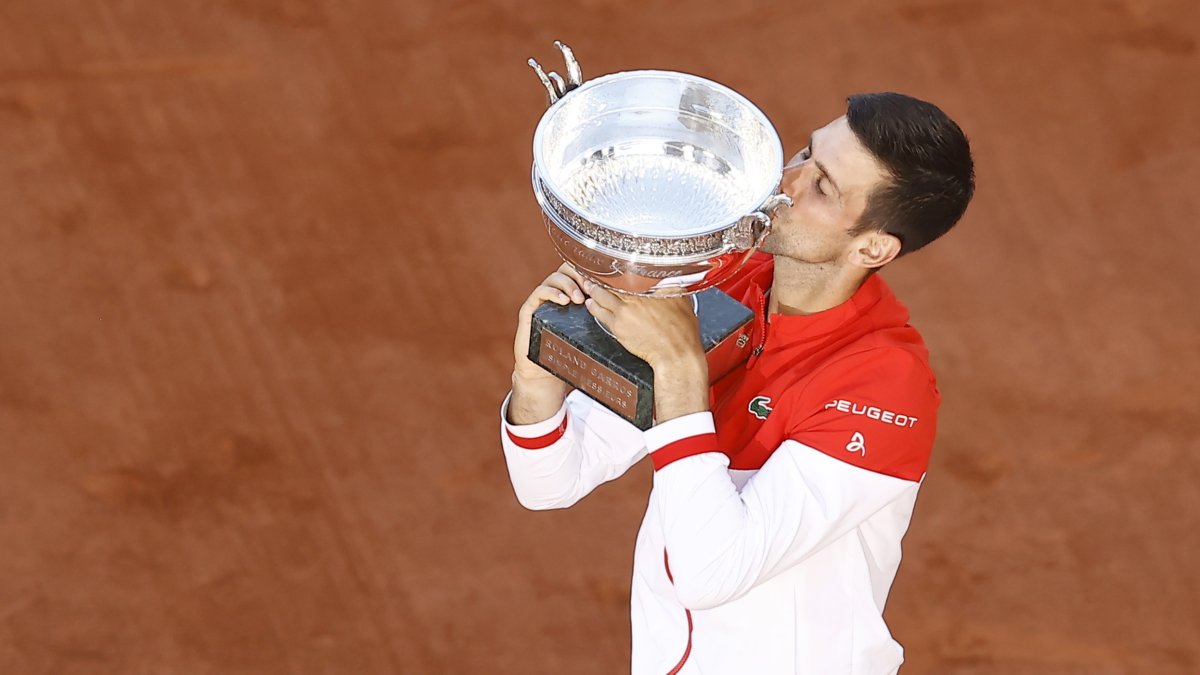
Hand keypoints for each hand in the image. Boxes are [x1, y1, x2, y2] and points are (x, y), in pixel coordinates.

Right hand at [509, 264, 588, 423]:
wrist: (543, 371)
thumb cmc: (568, 352)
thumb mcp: (589, 332)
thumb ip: (602, 318)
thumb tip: (629, 307)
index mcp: (571, 294)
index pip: (579, 272)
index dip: (590, 272)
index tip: (603, 280)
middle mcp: (556, 293)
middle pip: (566, 269)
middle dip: (579, 275)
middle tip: (589, 287)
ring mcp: (542, 299)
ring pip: (554, 278)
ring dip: (568, 285)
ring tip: (578, 299)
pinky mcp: (530, 307)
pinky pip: (540, 292)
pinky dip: (552, 293)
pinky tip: (563, 300)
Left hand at [582, 281, 709, 421]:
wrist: (675, 354)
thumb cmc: (680, 331)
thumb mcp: (680, 299)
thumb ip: (670, 286)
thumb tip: (666, 280)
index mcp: (646, 291)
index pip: (622, 276)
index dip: (613, 271)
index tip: (609, 267)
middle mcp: (631, 301)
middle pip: (608, 286)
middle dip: (598, 280)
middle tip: (591, 275)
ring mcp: (622, 316)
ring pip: (601, 300)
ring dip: (593, 293)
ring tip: (588, 288)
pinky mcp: (618, 329)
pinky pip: (601, 315)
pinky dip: (594, 308)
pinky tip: (592, 305)